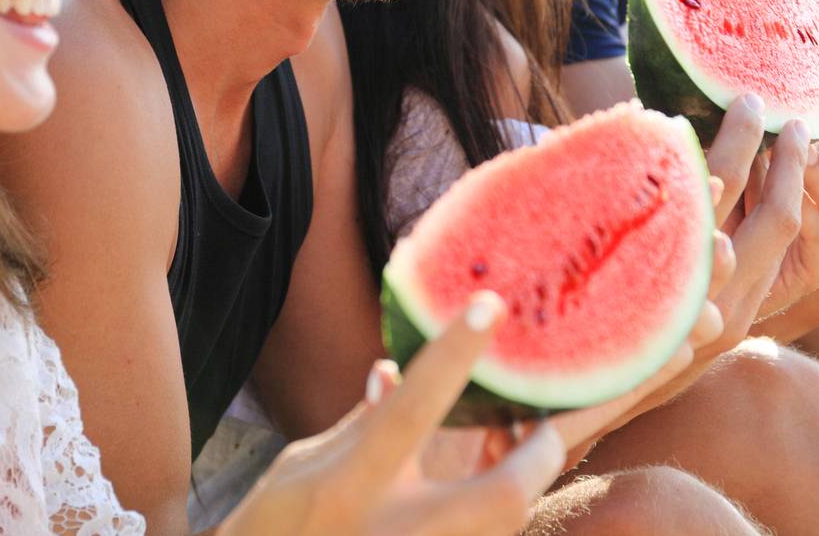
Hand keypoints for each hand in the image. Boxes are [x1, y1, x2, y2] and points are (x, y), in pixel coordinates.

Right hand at [219, 291, 564, 535]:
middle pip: (502, 496)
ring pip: (506, 523)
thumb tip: (393, 371)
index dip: (453, 357)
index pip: (412, 410)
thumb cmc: (273, 530)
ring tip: (532, 435)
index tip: (489, 305)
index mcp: (352, 483)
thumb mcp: (303, 467)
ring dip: (526, 479)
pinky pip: (487, 534)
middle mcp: (397, 531)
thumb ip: (361, 423)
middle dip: (539, 452)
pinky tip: (496, 472)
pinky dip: (499, 505)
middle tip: (545, 413)